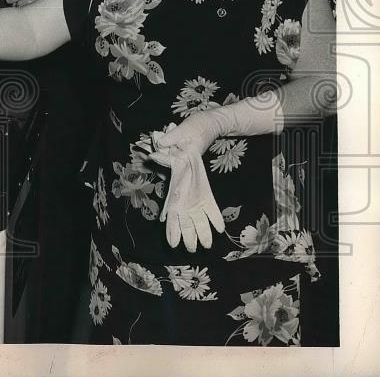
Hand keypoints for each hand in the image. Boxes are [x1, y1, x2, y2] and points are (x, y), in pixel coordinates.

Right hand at [148, 121, 225, 251]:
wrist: (199, 131)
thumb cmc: (187, 133)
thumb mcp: (178, 135)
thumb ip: (169, 140)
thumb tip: (159, 143)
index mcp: (176, 182)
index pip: (171, 207)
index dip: (171, 224)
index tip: (172, 240)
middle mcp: (184, 192)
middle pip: (184, 218)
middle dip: (186, 234)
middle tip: (191, 249)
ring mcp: (196, 193)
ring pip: (197, 217)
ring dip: (201, 231)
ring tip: (206, 245)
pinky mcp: (207, 192)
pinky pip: (211, 208)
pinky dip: (215, 218)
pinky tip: (220, 229)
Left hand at [152, 111, 227, 158]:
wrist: (213, 121)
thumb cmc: (201, 125)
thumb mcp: (182, 130)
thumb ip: (170, 138)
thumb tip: (159, 144)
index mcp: (188, 156)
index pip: (171, 162)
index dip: (160, 159)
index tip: (151, 155)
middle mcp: (186, 157)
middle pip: (168, 157)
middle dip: (160, 148)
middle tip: (156, 135)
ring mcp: (184, 153)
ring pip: (168, 151)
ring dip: (162, 143)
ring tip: (161, 132)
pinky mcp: (183, 148)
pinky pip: (172, 147)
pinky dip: (167, 140)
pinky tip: (169, 130)